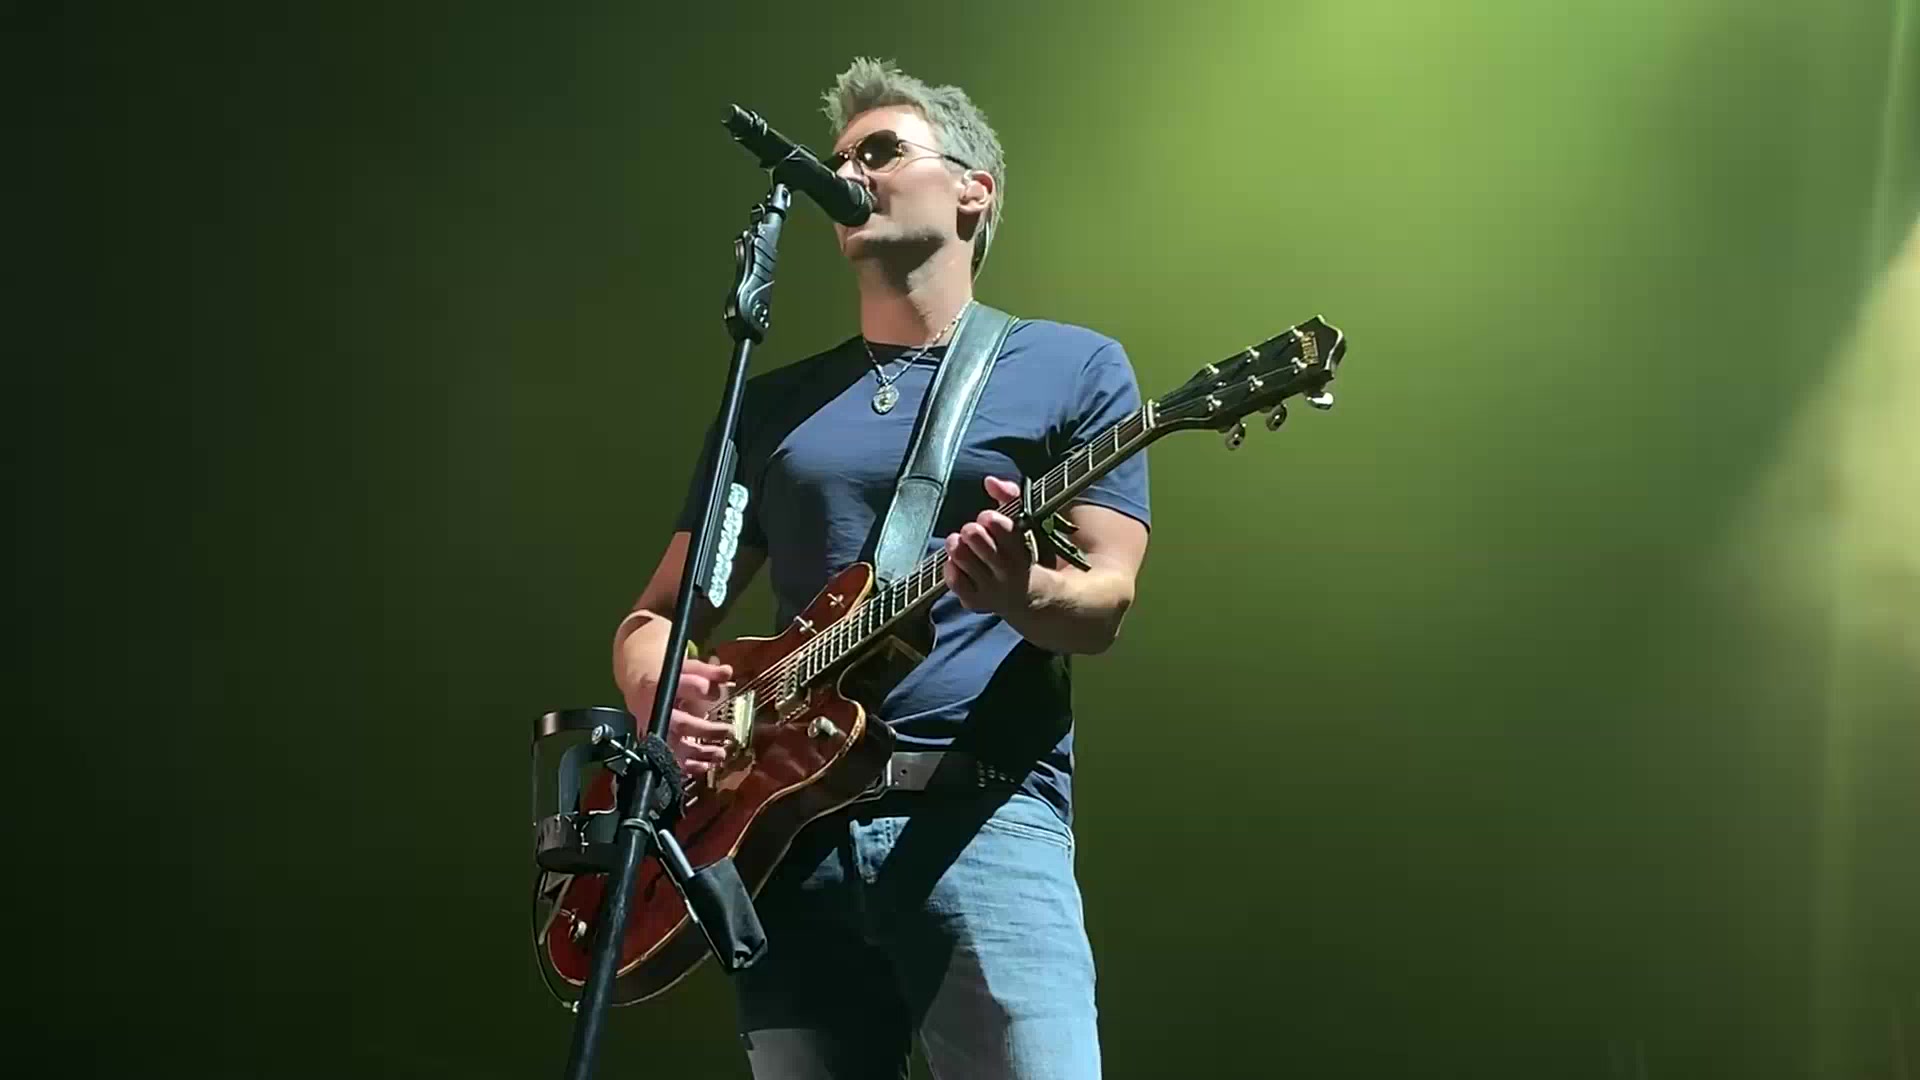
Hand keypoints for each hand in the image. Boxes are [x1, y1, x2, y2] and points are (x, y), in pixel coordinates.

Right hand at [634, 656, 734, 776]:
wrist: (641, 688)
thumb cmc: (670, 678)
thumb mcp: (688, 668)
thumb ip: (709, 672)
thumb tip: (727, 672)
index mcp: (664, 685)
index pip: (683, 686)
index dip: (698, 689)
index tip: (713, 693)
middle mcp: (658, 708)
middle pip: (681, 724)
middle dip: (705, 730)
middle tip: (727, 730)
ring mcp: (656, 728)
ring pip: (676, 745)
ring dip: (700, 752)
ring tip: (720, 754)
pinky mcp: (656, 742)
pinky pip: (669, 759)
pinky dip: (687, 765)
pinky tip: (705, 765)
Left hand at [943, 475, 1034, 616]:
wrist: (1030, 597)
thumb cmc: (1025, 553)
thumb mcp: (1027, 524)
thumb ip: (1012, 497)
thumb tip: (990, 481)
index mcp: (1026, 551)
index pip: (1006, 531)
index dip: (993, 521)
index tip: (988, 518)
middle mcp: (1010, 574)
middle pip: (980, 543)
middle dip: (972, 531)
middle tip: (972, 530)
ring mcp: (992, 590)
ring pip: (963, 559)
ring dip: (956, 545)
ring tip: (958, 541)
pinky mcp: (975, 601)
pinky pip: (953, 581)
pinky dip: (950, 566)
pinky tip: (955, 561)